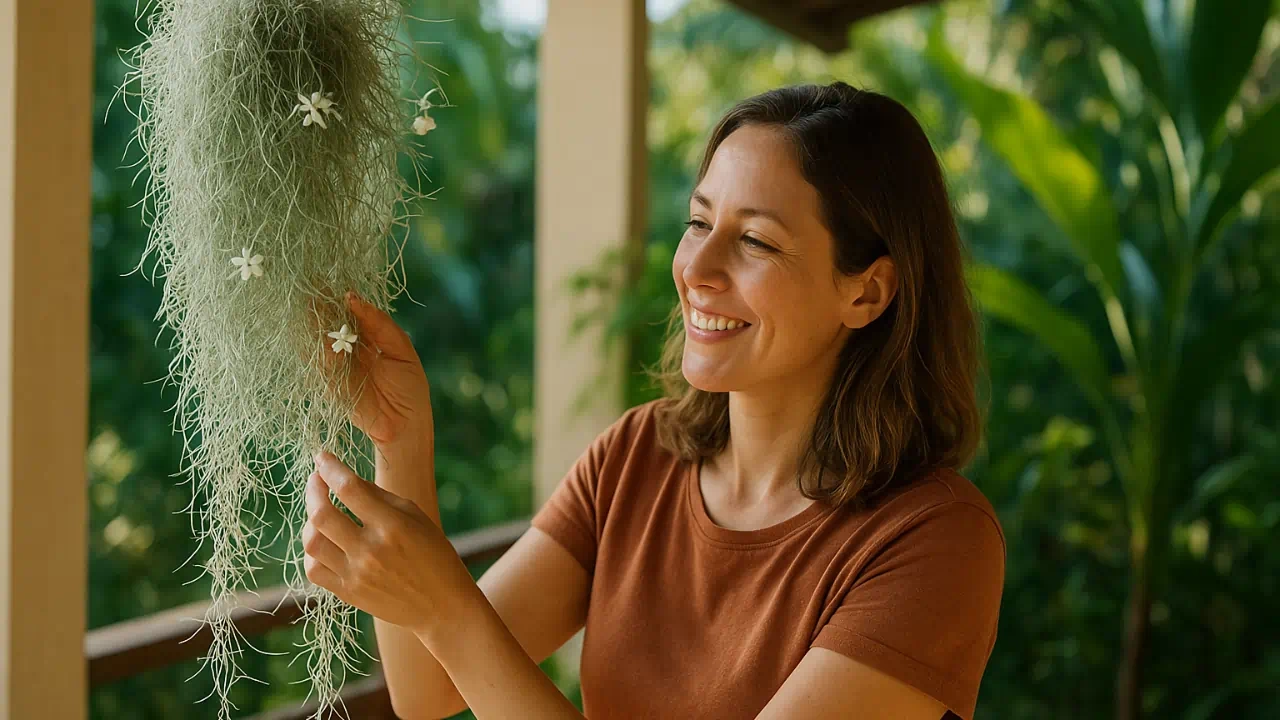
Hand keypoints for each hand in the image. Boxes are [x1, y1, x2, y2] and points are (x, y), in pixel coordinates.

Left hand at [303, 450, 472, 634]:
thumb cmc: (434, 553)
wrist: (442, 605)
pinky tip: (323, 540)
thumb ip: (379, 497)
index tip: (321, 456)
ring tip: (320, 510)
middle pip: (321, 515)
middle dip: (313, 490)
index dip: (330, 468)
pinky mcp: (348, 594)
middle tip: (316, 480)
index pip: (349, 489)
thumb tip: (343, 480)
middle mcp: (371, 551)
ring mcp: (357, 575)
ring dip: (310, 519)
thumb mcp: (416, 516)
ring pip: (312, 542)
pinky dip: (312, 551)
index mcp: (393, 526)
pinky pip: (313, 569)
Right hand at [323, 291, 431, 447]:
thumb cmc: (409, 388)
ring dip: (314, 324)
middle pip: (331, 323)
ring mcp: (337, 364)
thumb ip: (380, 324)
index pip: (350, 312)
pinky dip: (316, 348)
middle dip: (321, 306)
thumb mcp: (401, 350)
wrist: (404, 425)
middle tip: (312, 287)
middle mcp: (350, 348)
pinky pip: (318, 361)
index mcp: (369, 336)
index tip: (326, 280)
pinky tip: (317, 334)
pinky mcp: (328, 381)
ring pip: (320, 339)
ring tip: (311, 306)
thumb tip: (353, 298)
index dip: (339, 297)